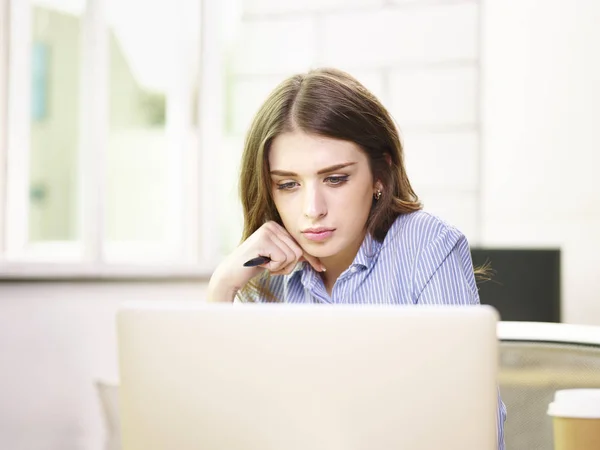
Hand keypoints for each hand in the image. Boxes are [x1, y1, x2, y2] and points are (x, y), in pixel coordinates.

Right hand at [207, 221, 323, 301]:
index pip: (299, 244)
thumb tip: (314, 258)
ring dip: (280, 268)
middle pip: (298, 251)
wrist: (232, 273)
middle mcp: (272, 225)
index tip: (320, 268)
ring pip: (292, 256)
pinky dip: (274, 268)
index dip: (309, 258)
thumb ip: (291, 253)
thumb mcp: (276, 257)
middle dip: (288, 266)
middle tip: (272, 268)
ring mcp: (267, 231)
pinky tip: (261, 264)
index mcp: (276, 227)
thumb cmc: (254, 266)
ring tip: (265, 266)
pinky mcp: (263, 240)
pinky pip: (282, 259)